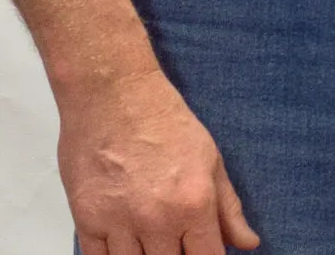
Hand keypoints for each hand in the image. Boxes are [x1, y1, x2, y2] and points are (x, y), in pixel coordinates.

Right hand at [59, 67, 259, 253]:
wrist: (113, 94)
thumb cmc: (164, 121)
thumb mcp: (210, 159)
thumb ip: (228, 208)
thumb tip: (248, 244)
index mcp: (194, 204)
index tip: (203, 253)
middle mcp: (157, 220)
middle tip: (175, 243)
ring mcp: (119, 223)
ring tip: (151, 242)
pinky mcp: (86, 220)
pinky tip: (123, 248)